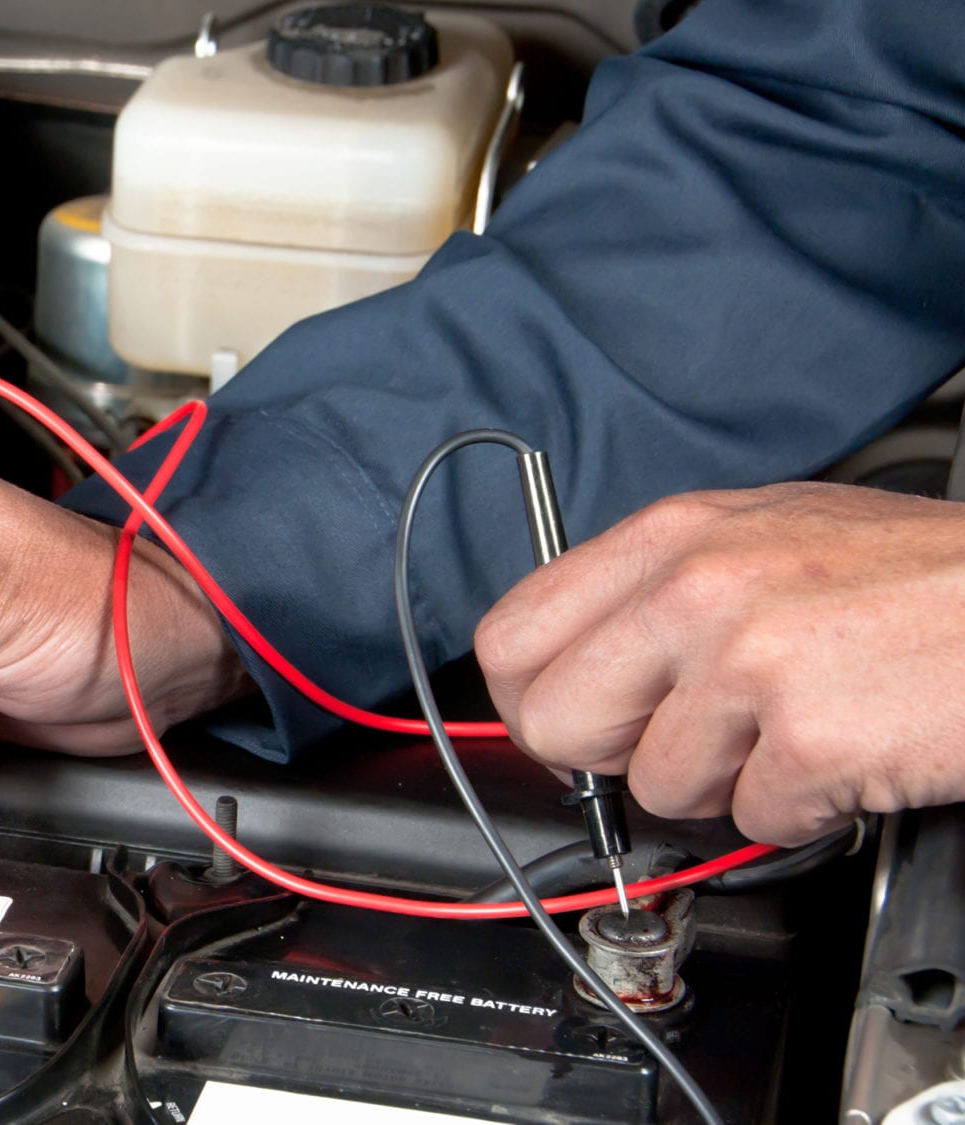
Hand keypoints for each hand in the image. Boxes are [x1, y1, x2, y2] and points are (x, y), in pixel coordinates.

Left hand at [475, 482, 964, 844]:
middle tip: (686, 739)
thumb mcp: (767, 537)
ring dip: (727, 783)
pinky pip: (752, 819)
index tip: (573, 721)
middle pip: (554, 724)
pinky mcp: (809, 738)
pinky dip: (801, 808)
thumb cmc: (920, 577)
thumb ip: (661, 591)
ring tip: (798, 727)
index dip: (533, 699)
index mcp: (672, 536)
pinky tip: (847, 751)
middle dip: (611, 756)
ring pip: (655, 787)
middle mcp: (696, 589)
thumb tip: (577, 664)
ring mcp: (749, 662)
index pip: (511, 636)